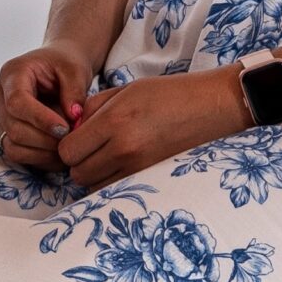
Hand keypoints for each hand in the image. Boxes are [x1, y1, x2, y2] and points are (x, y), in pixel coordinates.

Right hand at [0, 42, 97, 166]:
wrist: (58, 67)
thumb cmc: (65, 64)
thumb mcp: (75, 69)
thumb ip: (75, 90)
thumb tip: (73, 116)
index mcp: (12, 73)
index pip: (17, 102)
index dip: (40, 119)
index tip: (65, 128)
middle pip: (14, 128)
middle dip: (46, 139)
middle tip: (73, 139)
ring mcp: (0, 114)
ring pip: (14, 144)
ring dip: (43, 152)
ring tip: (67, 146)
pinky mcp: (7, 130)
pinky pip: (17, 153)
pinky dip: (39, 158)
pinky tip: (59, 153)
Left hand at [57, 67, 249, 188]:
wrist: (213, 107)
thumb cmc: (168, 93)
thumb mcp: (125, 90)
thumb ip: (92, 109)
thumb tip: (70, 129)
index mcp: (115, 121)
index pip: (68, 151)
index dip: (68, 145)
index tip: (78, 138)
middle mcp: (125, 148)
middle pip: (77, 174)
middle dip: (79, 163)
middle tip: (92, 149)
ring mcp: (140, 168)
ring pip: (94, 187)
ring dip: (94, 175)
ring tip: (108, 157)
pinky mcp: (152, 178)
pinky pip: (116, 191)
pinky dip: (111, 183)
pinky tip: (122, 166)